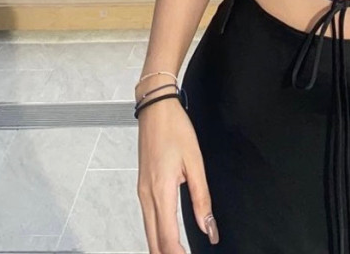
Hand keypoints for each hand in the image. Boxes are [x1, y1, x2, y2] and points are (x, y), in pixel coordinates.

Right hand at [137, 97, 218, 249]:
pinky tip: (167, 236)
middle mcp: (147, 196)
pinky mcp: (142, 188)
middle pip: (153, 242)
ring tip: (179, 252)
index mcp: (161, 191)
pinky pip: (147, 219)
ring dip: (161, 247)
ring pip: (148, 232)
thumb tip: (208, 226)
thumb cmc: (174, 128)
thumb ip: (201, 198)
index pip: (167, 238)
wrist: (155, 109)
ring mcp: (142, 192)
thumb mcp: (195, 162)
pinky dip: (157, 234)